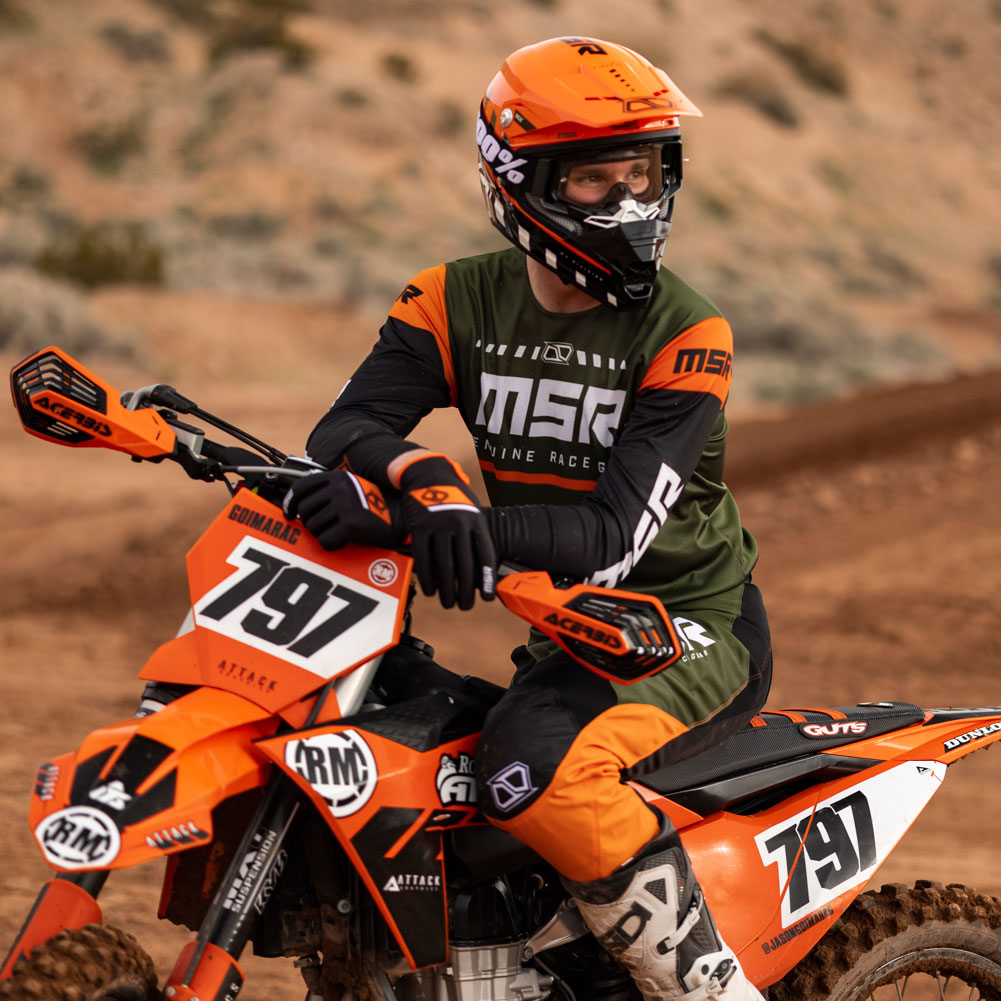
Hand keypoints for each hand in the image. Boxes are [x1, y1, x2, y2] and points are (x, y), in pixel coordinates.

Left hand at [284, 470, 403, 549]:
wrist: (402, 517)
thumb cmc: (376, 506)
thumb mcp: (352, 489)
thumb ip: (329, 492)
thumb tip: (299, 507)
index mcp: (338, 477)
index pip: (300, 488)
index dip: (290, 503)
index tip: (289, 514)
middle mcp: (339, 488)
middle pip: (305, 510)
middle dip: (310, 523)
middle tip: (324, 528)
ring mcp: (345, 505)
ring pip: (314, 527)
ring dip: (322, 535)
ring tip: (338, 533)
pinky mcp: (350, 524)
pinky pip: (325, 540)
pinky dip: (331, 545)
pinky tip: (343, 542)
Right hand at [398, 453, 496, 609]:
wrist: (428, 473)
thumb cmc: (453, 495)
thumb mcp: (472, 508)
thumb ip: (477, 532)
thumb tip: (484, 565)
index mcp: (476, 521)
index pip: (485, 555)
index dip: (486, 580)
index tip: (487, 598)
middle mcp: (459, 524)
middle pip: (464, 566)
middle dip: (465, 591)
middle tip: (465, 607)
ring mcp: (438, 526)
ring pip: (444, 566)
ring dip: (447, 590)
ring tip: (448, 603)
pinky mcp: (419, 527)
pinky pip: (424, 558)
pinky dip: (427, 578)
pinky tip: (430, 590)